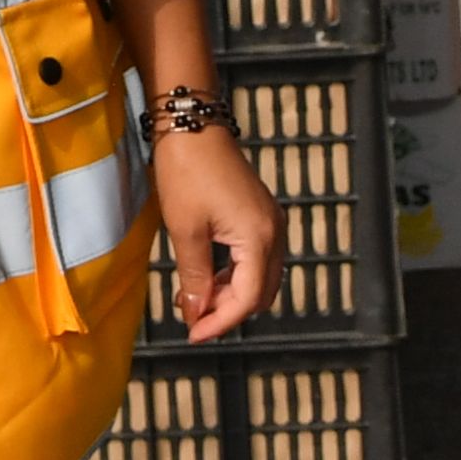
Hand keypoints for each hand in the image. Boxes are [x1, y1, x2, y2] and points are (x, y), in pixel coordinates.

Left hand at [152, 121, 280, 340]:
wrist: (193, 125)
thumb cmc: (187, 172)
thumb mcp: (186, 231)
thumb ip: (195, 277)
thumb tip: (196, 312)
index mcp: (259, 238)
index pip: (247, 299)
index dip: (220, 322)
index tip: (192, 334)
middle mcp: (274, 232)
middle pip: (260, 293)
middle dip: (227, 311)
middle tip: (191, 316)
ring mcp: (270, 222)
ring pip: (260, 277)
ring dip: (230, 293)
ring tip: (193, 295)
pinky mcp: (260, 214)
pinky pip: (255, 258)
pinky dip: (234, 274)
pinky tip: (206, 275)